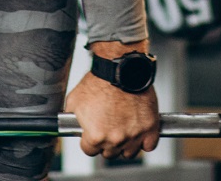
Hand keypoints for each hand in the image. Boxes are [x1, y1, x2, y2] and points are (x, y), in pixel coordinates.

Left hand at [63, 45, 160, 161]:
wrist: (120, 68)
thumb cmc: (99, 81)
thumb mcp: (74, 100)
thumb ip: (72, 119)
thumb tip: (71, 125)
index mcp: (95, 136)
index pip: (89, 151)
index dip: (89, 140)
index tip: (92, 134)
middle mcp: (115, 139)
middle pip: (109, 153)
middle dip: (106, 142)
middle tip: (107, 127)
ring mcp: (134, 135)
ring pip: (129, 152)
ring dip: (125, 144)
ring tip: (122, 128)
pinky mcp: (150, 128)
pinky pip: (149, 146)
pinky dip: (145, 141)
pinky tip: (138, 131)